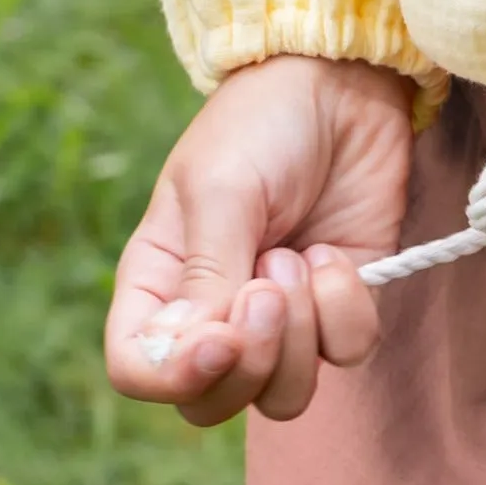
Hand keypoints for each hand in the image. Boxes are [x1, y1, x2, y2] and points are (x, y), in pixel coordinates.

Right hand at [104, 55, 415, 426]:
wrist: (343, 82)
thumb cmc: (261, 124)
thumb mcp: (219, 188)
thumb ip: (207, 274)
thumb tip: (201, 352)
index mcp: (159, 283)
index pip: (139, 370)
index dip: (175, 376)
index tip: (220, 339)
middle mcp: (215, 312)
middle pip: (213, 402)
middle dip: (251, 362)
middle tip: (268, 286)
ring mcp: (282, 316)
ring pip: (283, 394)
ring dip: (299, 335)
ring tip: (299, 259)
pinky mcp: (341, 303)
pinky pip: (345, 353)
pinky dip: (345, 310)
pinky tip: (333, 255)